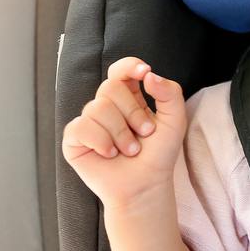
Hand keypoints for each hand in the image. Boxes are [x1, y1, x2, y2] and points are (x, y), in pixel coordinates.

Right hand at [61, 57, 187, 209]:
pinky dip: (101, 142)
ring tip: (130, 150)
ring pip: (97, 108)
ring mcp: (89, 122)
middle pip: (110, 87)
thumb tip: (149, 75)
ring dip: (120, 133)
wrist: (145, 185)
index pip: (121, 71)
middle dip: (132, 112)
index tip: (144, 71)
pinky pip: (81, 127)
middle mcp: (106, 106)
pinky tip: (109, 154)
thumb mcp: (174, 120)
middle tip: (144, 135)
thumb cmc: (158, 154)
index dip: (129, 66)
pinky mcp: (74, 139)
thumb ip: (170, 92)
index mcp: (128, 97)